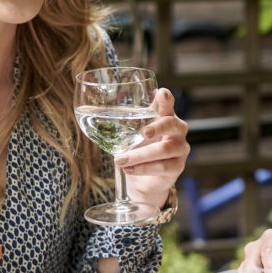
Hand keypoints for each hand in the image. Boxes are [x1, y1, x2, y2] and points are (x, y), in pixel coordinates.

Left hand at [117, 88, 189, 208]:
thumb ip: (122, 121)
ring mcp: (180, 148)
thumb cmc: (139, 150)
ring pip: (164, 149)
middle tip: (143, 133)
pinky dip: (144, 169)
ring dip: (140, 155)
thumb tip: (91, 108)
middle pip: (171, 124)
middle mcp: (177, 130)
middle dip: (157, 127)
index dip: (166, 99)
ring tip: (120, 160)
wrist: (143, 179)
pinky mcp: (178, 166)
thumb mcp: (131, 133)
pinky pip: (163, 167)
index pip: (168, 104)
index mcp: (165, 117)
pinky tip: (129, 169)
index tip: (162, 93)